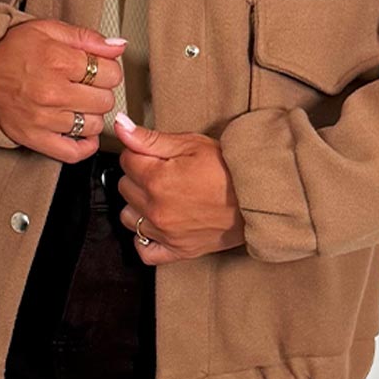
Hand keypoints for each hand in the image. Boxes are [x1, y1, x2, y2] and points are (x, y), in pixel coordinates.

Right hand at [0, 19, 125, 161]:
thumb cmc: (9, 50)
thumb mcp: (47, 29)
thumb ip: (86, 37)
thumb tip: (118, 46)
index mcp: (58, 61)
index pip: (110, 73)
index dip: (109, 69)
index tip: (99, 68)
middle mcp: (52, 92)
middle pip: (105, 100)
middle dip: (101, 91)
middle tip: (87, 85)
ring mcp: (44, 119)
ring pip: (93, 125)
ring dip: (91, 115)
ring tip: (78, 104)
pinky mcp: (34, 138)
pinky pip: (72, 152)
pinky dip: (84, 145)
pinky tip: (81, 132)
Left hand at [110, 114, 245, 264]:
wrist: (257, 198)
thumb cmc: (229, 170)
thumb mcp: (191, 144)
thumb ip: (150, 139)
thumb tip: (121, 126)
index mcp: (157, 179)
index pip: (126, 160)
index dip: (140, 153)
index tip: (155, 154)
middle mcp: (156, 208)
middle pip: (124, 187)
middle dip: (139, 176)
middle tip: (163, 172)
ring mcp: (165, 233)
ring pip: (129, 217)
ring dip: (139, 206)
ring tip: (161, 196)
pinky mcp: (177, 251)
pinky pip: (144, 251)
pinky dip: (145, 239)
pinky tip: (157, 225)